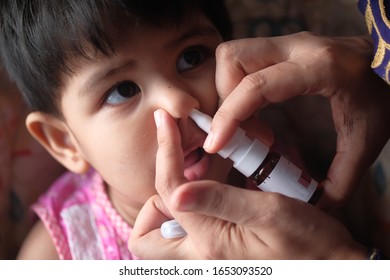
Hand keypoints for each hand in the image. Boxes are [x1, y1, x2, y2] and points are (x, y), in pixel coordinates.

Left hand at [128, 109, 366, 258]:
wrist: (331, 265)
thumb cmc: (309, 241)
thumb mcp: (270, 213)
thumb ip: (221, 201)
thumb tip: (176, 193)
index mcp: (209, 242)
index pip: (168, 191)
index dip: (165, 152)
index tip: (165, 123)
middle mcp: (200, 254)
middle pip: (147, 232)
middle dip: (155, 196)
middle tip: (182, 166)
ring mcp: (207, 256)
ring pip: (165, 229)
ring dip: (174, 195)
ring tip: (204, 167)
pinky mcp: (217, 251)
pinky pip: (190, 226)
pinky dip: (194, 200)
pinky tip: (217, 181)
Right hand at [206, 32, 389, 207]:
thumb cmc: (383, 96)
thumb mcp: (366, 140)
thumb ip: (340, 180)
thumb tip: (313, 207)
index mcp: (322, 67)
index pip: (257, 86)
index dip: (228, 116)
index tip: (216, 145)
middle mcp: (299, 47)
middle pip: (233, 60)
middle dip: (224, 99)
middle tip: (237, 132)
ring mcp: (289, 44)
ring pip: (233, 57)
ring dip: (227, 92)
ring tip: (246, 123)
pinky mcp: (282, 48)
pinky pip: (243, 62)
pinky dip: (237, 88)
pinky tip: (254, 114)